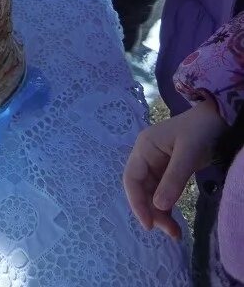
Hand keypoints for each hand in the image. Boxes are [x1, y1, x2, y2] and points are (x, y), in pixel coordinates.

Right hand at [123, 99, 226, 239]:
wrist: (219, 118)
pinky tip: (174, 220)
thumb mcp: (188, 154)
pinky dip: (167, 206)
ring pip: (152, 193)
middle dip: (152, 211)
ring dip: (160, 212)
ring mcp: (158, 163)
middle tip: (170, 232)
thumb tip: (158, 207)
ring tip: (175, 233)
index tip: (148, 225)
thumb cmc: (200, 130)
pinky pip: (163, 191)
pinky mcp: (170, 170)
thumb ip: (173, 180)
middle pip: (141, 189)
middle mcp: (147, 156)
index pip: (132, 179)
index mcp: (144, 147)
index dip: (137, 203)